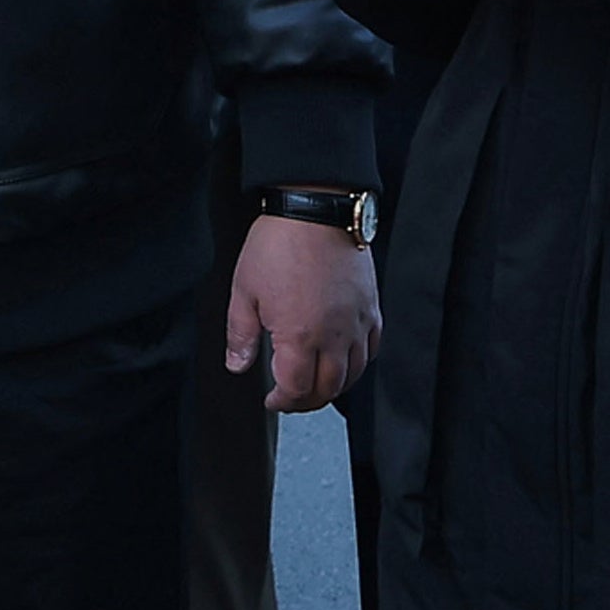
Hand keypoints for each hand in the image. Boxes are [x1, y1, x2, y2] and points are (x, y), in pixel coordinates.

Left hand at [224, 214, 378, 411]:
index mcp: (299, 335)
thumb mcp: (244, 290)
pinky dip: (359, 362)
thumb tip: (237, 364)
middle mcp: (334, 335)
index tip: (273, 399)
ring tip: (316, 382)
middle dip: (306, 400)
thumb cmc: (280, 242)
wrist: (315, 207)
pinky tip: (345, 358)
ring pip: (354, 373)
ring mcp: (357, 322)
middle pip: (328, 388)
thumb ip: (240, 334)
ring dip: (334, 386)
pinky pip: (372, 348)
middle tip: (292, 397)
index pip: (296, 389)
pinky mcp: (371, 307)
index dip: (282, 402)